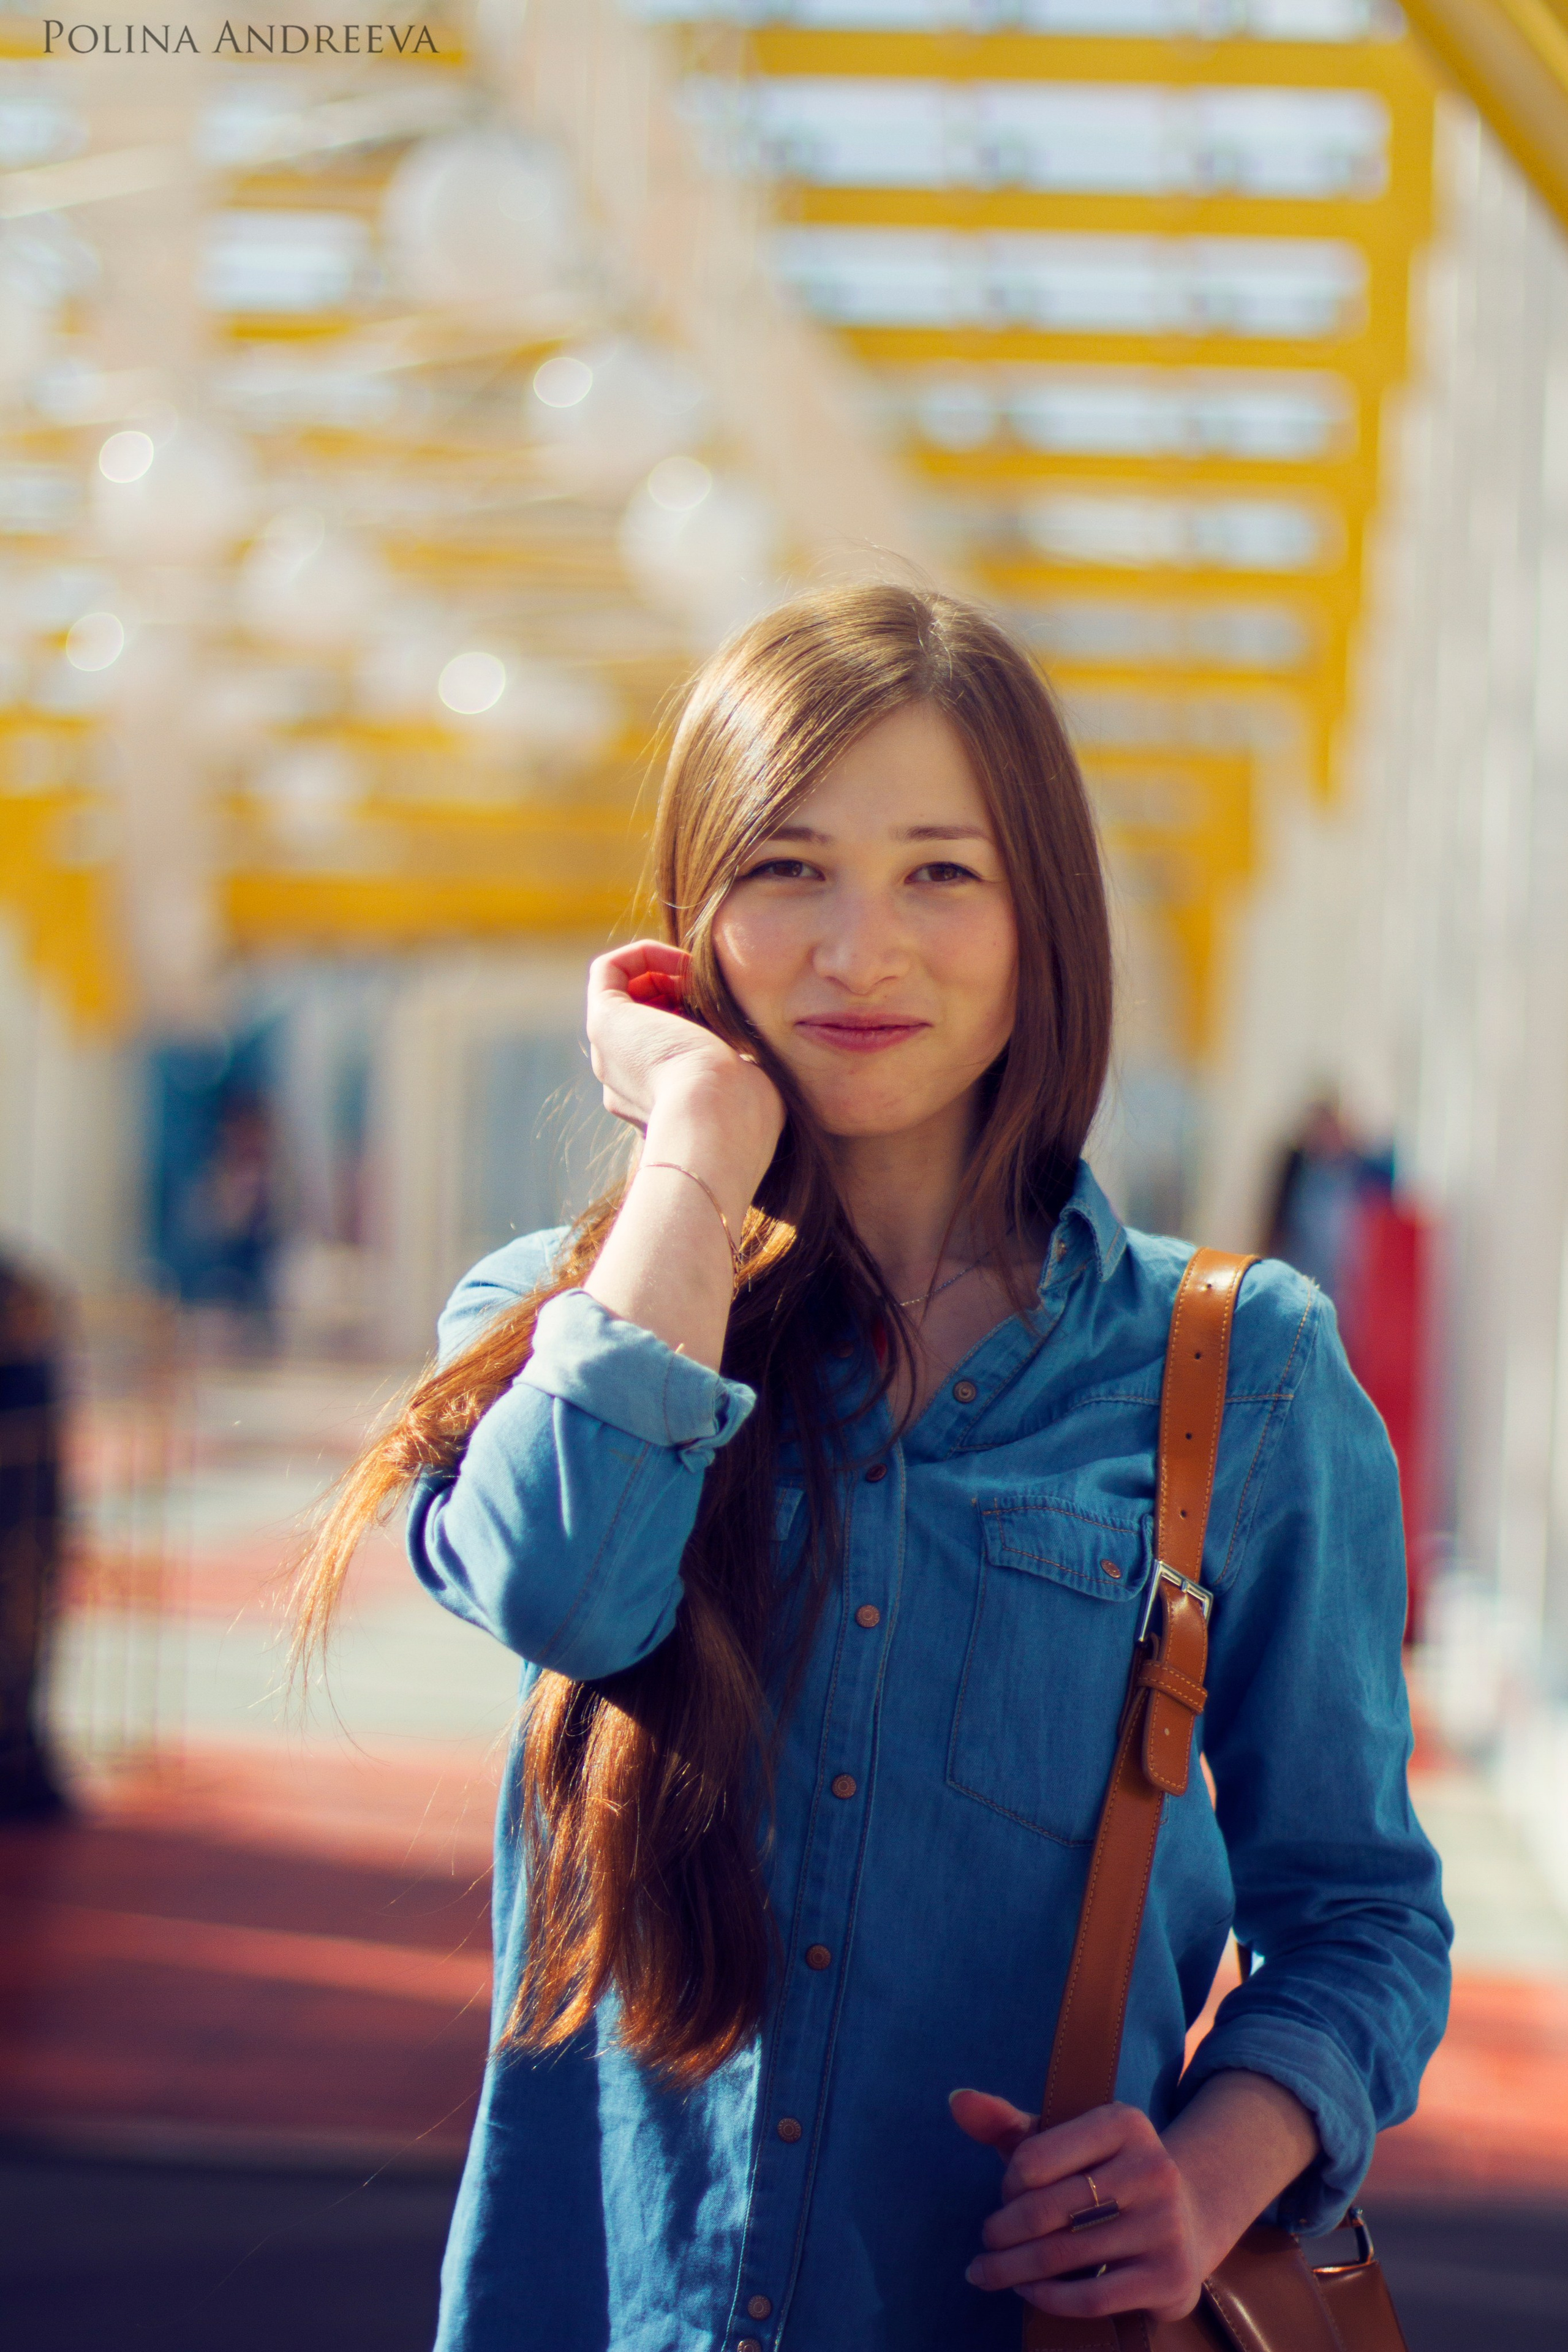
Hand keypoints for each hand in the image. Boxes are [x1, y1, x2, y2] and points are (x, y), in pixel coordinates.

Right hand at [585, 941, 782, 1162]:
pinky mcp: (603, 1021)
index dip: (693, 1017)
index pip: (664, 1048)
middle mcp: (623, 1081)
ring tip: (696, 978)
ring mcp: (608, 1052)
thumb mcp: (749, 1087)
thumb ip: (741, 1072)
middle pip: (642, 1020)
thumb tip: (753, 1060)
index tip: (725, 1013)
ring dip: (662, 973)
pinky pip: (609, 970)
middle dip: (675, 994)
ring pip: (625, 996)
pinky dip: (644, 953)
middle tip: (710, 993)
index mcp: (655, 1103)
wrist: (715, 1121)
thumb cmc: (743, 1113)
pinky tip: (681, 962)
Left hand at [951, 2091, 1214, 2323]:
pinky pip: (1090, 2298)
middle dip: (1001, 2232)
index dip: (1007, 2184)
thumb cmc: (1104, 2173)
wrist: (1188, 2216)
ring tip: (988, 2272)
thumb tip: (957, 2100)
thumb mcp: (1063, 2139)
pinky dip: (1046, 2298)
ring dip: (1011, 2270)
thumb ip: (1006, 2122)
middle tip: (986, 2242)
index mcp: (1123, 2123)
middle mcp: (1153, 2169)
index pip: (1034, 2157)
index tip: (1005, 2196)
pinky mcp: (1169, 2277)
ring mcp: (1166, 2225)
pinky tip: (1028, 2292)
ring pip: (1062, 2256)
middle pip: (1044, 2210)